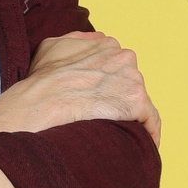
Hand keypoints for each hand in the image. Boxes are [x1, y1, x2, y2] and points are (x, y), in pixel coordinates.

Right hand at [0, 31, 160, 146]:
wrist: (36, 108)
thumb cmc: (39, 84)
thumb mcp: (51, 47)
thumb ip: (77, 42)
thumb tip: (95, 41)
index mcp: (106, 44)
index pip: (119, 68)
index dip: (109, 88)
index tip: (101, 103)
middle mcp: (122, 56)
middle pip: (131, 84)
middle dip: (120, 102)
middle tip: (104, 122)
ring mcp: (130, 77)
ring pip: (140, 103)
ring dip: (131, 119)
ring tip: (116, 137)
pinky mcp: (135, 101)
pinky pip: (151, 120)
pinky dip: (148, 133)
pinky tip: (139, 146)